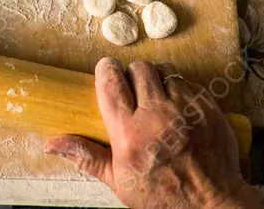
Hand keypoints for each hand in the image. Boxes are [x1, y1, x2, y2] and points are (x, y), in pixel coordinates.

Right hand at [45, 59, 259, 208]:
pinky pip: (189, 82)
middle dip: (132, 74)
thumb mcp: (119, 181)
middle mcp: (157, 115)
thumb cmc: (164, 195)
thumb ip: (87, 156)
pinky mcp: (207, 107)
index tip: (106, 71)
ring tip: (156, 96)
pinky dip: (181, 89)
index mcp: (130, 133)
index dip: (106, 70)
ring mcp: (185, 109)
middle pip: (138, 69)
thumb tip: (52, 144)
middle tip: (133, 88)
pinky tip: (178, 107)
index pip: (111, 82)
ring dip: (158, 77)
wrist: (211, 203)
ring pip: (165, 70)